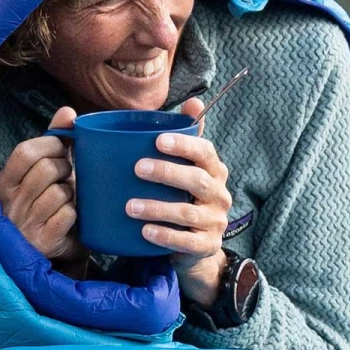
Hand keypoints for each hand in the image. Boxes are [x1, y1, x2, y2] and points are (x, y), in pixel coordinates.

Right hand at [0, 106, 82, 268]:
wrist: (47, 257)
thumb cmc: (44, 206)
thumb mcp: (39, 174)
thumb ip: (52, 141)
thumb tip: (68, 111)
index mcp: (4, 183)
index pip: (25, 151)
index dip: (51, 145)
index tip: (63, 150)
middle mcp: (10, 204)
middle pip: (47, 169)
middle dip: (66, 168)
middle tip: (68, 177)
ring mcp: (25, 225)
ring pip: (60, 192)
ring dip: (73, 193)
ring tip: (69, 200)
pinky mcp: (44, 243)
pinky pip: (68, 214)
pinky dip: (76, 213)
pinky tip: (72, 219)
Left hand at [127, 97, 230, 305]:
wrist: (196, 247)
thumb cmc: (184, 198)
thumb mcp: (186, 168)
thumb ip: (185, 138)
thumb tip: (195, 101)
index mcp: (214, 170)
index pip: (205, 152)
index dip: (184, 145)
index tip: (158, 141)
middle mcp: (219, 194)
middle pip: (197, 180)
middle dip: (167, 172)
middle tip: (137, 168)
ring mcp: (215, 221)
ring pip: (188, 213)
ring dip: (158, 208)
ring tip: (130, 206)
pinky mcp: (207, 245)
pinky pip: (187, 241)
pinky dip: (165, 236)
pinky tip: (144, 232)